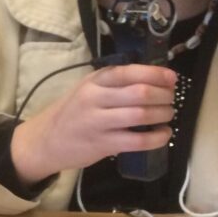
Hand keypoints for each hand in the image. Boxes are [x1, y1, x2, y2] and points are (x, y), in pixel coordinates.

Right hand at [10, 64, 175, 185]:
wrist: (46, 140)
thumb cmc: (73, 113)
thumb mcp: (87, 90)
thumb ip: (115, 83)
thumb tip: (155, 79)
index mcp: (93, 82)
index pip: (128, 72)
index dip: (155, 74)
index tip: (171, 78)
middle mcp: (94, 99)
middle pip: (140, 93)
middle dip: (164, 96)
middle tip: (170, 100)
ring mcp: (97, 122)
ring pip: (141, 115)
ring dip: (163, 114)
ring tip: (167, 115)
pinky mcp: (102, 144)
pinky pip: (138, 140)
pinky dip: (158, 138)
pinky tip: (163, 134)